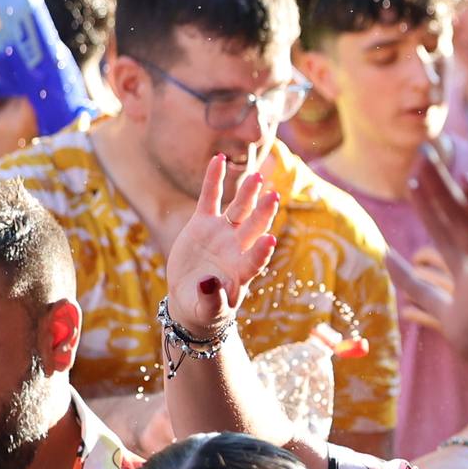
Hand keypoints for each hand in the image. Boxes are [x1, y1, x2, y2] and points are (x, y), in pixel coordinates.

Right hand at [164, 153, 279, 333]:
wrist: (193, 297)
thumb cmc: (206, 308)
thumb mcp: (207, 309)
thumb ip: (211, 300)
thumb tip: (209, 285)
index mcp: (242, 271)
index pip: (255, 260)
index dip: (261, 252)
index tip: (270, 240)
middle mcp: (237, 248)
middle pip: (254, 228)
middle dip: (263, 214)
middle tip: (274, 197)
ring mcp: (223, 233)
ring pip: (239, 209)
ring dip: (247, 193)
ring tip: (256, 177)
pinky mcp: (204, 223)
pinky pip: (210, 197)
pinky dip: (214, 179)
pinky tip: (218, 159)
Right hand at [402, 150, 467, 413]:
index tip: (465, 178)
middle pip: (465, 224)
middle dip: (446, 190)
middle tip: (425, 154)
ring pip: (444, 245)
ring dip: (429, 214)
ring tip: (412, 182)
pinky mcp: (455, 320)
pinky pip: (425, 292)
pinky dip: (405, 275)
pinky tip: (387, 253)